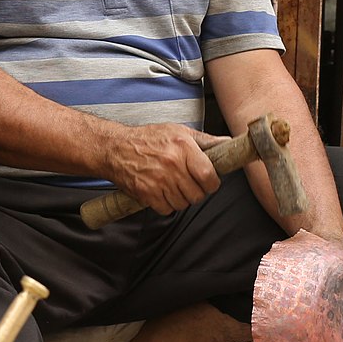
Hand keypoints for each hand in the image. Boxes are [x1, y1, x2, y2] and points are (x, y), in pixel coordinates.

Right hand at [106, 124, 225, 214]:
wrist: (115, 148)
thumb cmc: (148, 138)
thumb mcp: (179, 132)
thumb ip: (205, 140)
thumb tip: (227, 143)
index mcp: (183, 147)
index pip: (209, 176)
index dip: (212, 183)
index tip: (208, 182)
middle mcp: (172, 164)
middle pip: (198, 194)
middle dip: (196, 191)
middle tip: (188, 183)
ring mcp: (158, 180)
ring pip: (183, 204)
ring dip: (181, 198)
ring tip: (173, 185)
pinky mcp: (146, 193)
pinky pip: (166, 209)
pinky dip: (166, 204)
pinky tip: (161, 192)